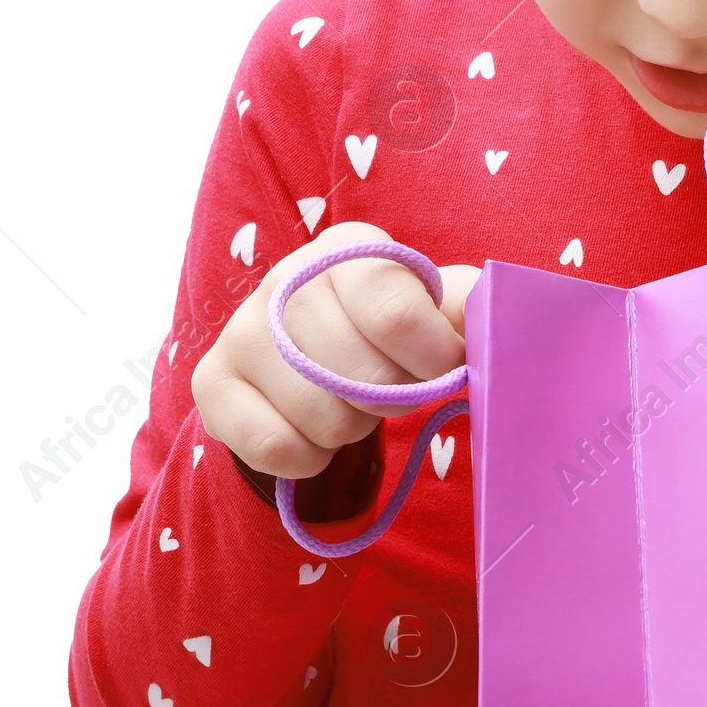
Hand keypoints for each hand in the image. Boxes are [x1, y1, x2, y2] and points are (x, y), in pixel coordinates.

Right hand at [191, 221, 479, 478]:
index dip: (431, 358)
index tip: (442, 367)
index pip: (395, 313)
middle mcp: (283, 278)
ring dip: (351, 427)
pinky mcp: (210, 383)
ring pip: (320, 414)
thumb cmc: (386, 330)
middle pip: (359, 373)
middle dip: (391, 398)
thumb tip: (496, 319)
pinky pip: (274, 448)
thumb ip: (468, 309)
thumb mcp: (435, 308)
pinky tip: (313, 432)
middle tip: (389, 389)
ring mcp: (239, 329)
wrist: (313, 360)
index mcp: (347, 248)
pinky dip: (309, 458)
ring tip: (350, 403)